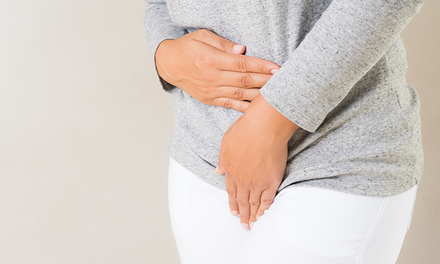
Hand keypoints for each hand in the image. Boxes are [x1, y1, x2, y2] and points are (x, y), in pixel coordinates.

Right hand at [155, 29, 279, 111]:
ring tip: (275, 94)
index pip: (242, 64)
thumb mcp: (202, 37)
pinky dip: (245, 107)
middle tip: (283, 81)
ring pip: (240, 94)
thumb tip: (242, 50)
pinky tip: (258, 108)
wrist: (169, 65)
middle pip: (244, 81)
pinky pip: (230, 104)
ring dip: (259, 95)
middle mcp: (211, 78)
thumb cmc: (187, 47)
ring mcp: (211, 91)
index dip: (261, 66)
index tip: (276, 68)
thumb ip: (222, 44)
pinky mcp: (210, 99)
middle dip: (265, 81)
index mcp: (211, 60)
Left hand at [216, 95, 297, 228]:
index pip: (231, 192)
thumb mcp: (225, 143)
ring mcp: (257, 182)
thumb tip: (218, 171)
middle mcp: (242, 179)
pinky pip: (268, 199)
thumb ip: (222, 159)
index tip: (234, 212)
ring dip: (252, 215)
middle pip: (242, 200)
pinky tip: (263, 216)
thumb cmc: (244, 130)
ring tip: (252, 225)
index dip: (232, 203)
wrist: (263, 127)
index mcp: (230, 170)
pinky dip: (265, 209)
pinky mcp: (272, 181)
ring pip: (254, 203)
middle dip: (242, 214)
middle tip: (243, 225)